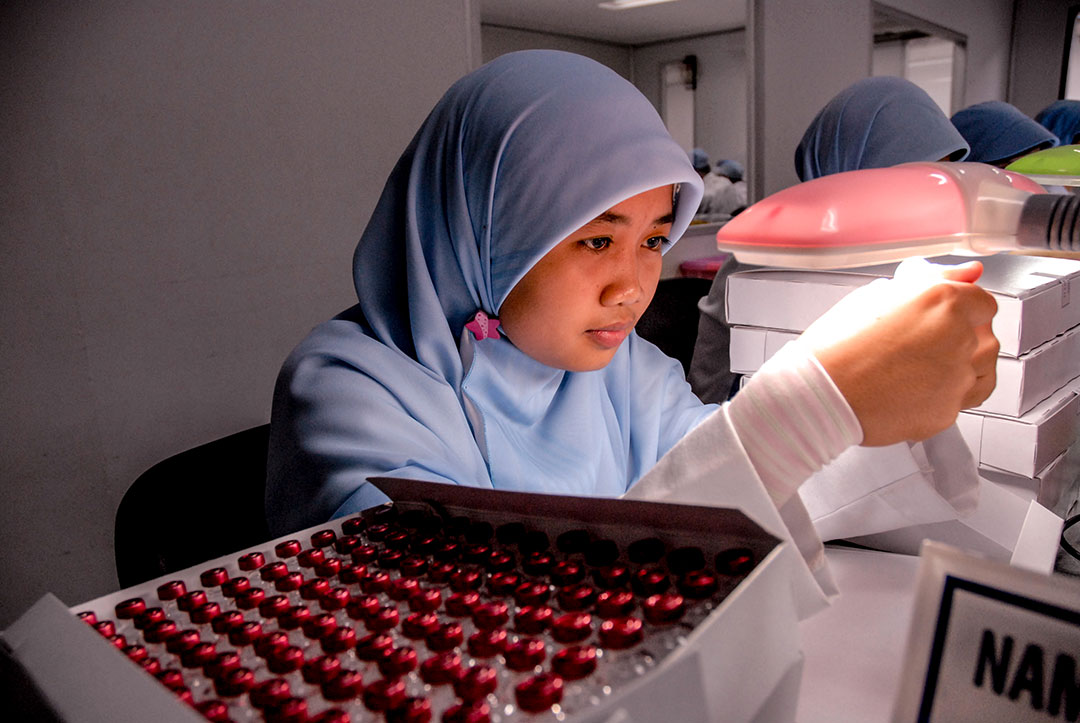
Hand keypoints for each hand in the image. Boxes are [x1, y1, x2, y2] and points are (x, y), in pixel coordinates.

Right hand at [800, 258, 998, 445]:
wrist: (819, 394)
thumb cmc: (837, 346)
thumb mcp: (878, 296)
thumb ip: (934, 281)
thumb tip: (968, 273)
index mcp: (944, 301)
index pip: (982, 302)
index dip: (960, 310)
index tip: (941, 318)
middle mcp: (959, 338)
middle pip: (985, 337)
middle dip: (961, 339)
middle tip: (919, 345)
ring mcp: (957, 378)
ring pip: (979, 371)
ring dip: (959, 367)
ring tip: (918, 369)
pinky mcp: (948, 412)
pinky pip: (959, 401)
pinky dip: (943, 396)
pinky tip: (914, 389)